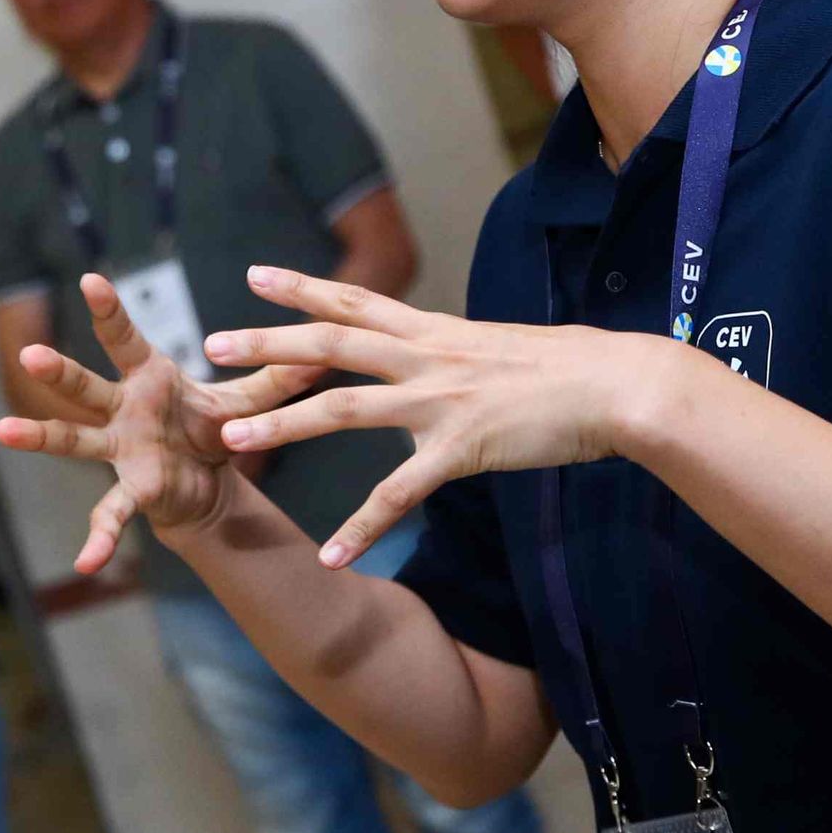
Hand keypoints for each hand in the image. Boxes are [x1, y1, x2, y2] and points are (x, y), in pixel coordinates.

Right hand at [0, 274, 317, 575]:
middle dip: (59, 372)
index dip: (107, 310)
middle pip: (85, 386)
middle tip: (29, 353)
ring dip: (41, 437)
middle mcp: (123, 409)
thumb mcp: (244, 402)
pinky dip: (100, 538)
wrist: (206, 484)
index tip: (90, 280)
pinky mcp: (131, 489)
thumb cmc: (213, 427)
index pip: (123, 337)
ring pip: (75, 440)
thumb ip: (276, 378)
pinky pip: (110, 513)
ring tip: (5, 430)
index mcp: (149, 377)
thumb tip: (321, 350)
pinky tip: (88, 564)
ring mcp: (119, 449)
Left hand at [205, 264, 672, 566]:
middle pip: (329, 344)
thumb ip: (451, 352)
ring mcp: (441, 401)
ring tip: (231, 439)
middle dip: (266, 346)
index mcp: (434, 331)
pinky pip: (399, 493)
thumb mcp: (496, 347)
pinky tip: (333, 555)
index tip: (252, 277)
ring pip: (344, 409)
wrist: (621, 384)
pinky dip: (363, 526)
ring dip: (283, 426)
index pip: (354, 301)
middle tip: (210, 346)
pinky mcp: (463, 449)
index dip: (302, 288)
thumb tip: (428, 351)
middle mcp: (427, 357)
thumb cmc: (568, 368)